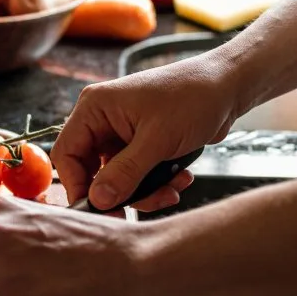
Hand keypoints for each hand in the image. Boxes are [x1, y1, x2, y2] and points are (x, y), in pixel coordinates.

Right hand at [53, 53, 240, 210]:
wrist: (229, 86)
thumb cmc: (193, 97)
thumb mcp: (158, 140)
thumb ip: (125, 173)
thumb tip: (97, 200)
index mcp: (95, 108)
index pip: (67, 154)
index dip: (78, 185)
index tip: (99, 209)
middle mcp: (103, 120)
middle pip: (92, 170)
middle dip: (120, 192)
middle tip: (140, 207)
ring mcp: (122, 132)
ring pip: (118, 178)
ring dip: (145, 190)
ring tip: (171, 190)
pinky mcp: (141, 143)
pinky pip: (137, 174)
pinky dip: (157, 183)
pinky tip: (180, 178)